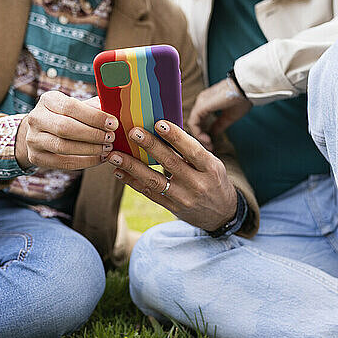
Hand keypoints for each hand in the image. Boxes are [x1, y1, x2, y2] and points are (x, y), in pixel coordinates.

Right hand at [15, 91, 117, 169]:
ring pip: (63, 147)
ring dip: (89, 149)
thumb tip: (114, 108)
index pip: (71, 107)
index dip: (94, 116)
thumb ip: (93, 107)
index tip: (113, 123)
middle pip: (65, 128)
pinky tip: (99, 158)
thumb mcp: (75, 106)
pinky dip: (84, 162)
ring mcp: (33, 139)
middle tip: (111, 138)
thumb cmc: (65, 116)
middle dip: (92, 134)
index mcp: (48, 100)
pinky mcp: (35, 157)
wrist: (38, 132)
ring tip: (107, 148)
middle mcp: (36, 118)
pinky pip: (63, 163)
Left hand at [107, 120, 237, 231]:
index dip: (176, 137)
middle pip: (170, 163)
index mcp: (210, 168)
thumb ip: (192, 152)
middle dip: (150, 146)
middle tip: (133, 132)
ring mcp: (183, 198)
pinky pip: (149, 194)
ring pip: (154, 181)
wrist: (222, 214)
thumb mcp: (212, 164)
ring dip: (132, 167)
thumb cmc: (214, 180)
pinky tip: (119, 172)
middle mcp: (197, 184)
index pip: (192, 150)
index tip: (159, 123)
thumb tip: (163, 130)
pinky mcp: (172, 207)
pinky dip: (133, 182)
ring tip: (115, 155)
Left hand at [188, 78, 251, 150]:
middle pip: (196, 122)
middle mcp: (202, 101)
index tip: (212, 144)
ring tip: (209, 145)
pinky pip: (194, 122)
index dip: (204, 133)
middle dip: (201, 137)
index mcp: (208, 102)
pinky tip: (207, 139)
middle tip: (210, 147)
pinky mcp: (201, 106)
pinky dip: (198, 133)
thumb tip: (213, 133)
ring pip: (193, 123)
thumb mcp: (229, 116)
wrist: (245, 90)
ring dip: (200, 136)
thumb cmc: (241, 99)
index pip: (200, 120)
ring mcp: (200, 103)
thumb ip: (219, 124)